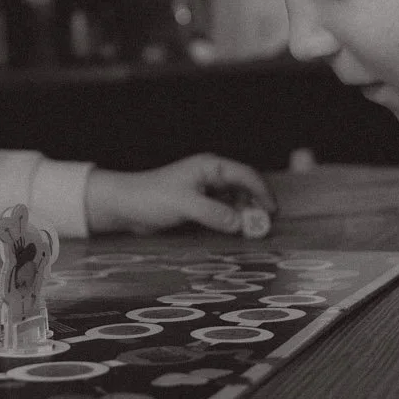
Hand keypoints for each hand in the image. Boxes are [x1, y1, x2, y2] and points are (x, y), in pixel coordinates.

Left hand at [85, 154, 277, 235]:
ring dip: (243, 214)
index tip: (273, 212)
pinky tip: (233, 231)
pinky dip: (231, 220)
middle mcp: (210, 176)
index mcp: (210, 167)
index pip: (246, 175)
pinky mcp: (197, 204)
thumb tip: (239, 224)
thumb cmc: (152, 197)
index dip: (262, 192)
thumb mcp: (185, 205)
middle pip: (244, 188)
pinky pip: (222, 210)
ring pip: (234, 200)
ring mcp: (204, 190)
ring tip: (249, 232)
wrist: (125, 205)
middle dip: (255, 205)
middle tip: (263, 227)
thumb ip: (213, 213)